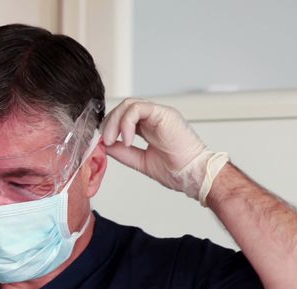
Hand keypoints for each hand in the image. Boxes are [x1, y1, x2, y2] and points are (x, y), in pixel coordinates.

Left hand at [101, 98, 218, 200]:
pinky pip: (138, 108)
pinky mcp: (164, 113)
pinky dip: (126, 123)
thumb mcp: (140, 161)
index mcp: (148, 127)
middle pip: (123, 108)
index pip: (122, 118)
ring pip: (128, 104)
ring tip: (112, 140)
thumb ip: (122, 152)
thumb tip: (104, 145)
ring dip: (115, 121)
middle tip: (105, 141)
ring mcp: (159, 114)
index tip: (103, 143)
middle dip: (108, 123)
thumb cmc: (176, 169)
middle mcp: (154, 118)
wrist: (193, 175)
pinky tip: (127, 139)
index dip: (109, 127)